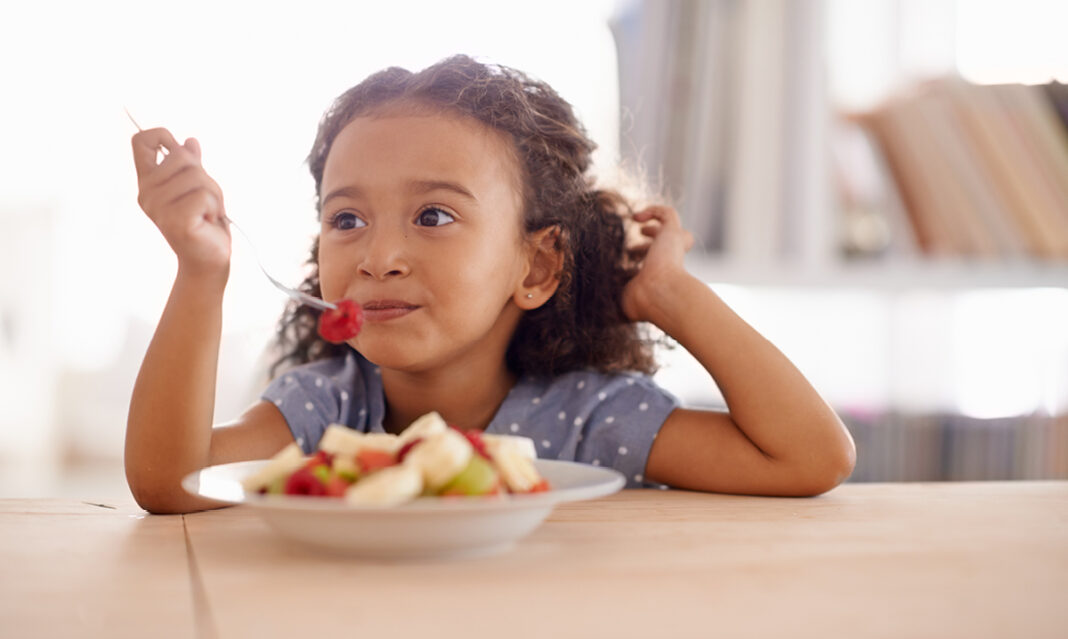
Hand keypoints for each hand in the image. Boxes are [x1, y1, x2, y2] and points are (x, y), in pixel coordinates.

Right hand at [132, 128, 229, 277]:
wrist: (208, 260)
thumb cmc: (203, 224)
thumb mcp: (198, 189)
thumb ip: (191, 166)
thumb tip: (190, 141)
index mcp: (149, 181)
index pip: (141, 142)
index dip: (162, 136)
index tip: (179, 148)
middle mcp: (148, 193)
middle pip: (181, 156)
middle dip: (204, 176)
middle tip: (206, 201)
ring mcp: (159, 208)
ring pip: (197, 177)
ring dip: (213, 195)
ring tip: (207, 213)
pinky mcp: (176, 221)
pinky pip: (204, 197)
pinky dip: (215, 208)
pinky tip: (208, 222)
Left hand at [620, 205, 694, 323]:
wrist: (657, 294)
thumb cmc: (641, 301)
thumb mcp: (624, 297)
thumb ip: (617, 292)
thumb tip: (599, 295)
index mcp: (661, 276)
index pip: (658, 264)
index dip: (646, 257)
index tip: (631, 258)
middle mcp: (671, 261)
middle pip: (668, 246)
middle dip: (651, 243)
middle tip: (634, 248)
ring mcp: (673, 246)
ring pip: (673, 228)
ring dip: (655, 226)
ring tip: (639, 227)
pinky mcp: (674, 232)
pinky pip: (668, 214)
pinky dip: (653, 211)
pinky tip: (636, 218)